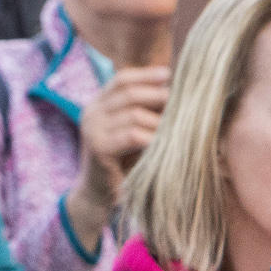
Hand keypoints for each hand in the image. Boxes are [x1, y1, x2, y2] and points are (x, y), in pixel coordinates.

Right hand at [76, 65, 172, 207]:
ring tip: (177, 128)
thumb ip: (143, 110)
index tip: (169, 75)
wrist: (98, 195)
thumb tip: (172, 89)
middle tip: (179, 103)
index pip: (122, 79)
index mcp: (98, 104)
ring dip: (159, 121)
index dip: (146, 75)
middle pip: (128, 93)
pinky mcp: (98, 148)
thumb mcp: (131, 129)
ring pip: (133, 114)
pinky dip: (152, 137)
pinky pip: (131, 135)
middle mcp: (91, 113)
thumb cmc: (122, 162)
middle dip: (157, 95)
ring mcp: (92, 130)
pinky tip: (164, 144)